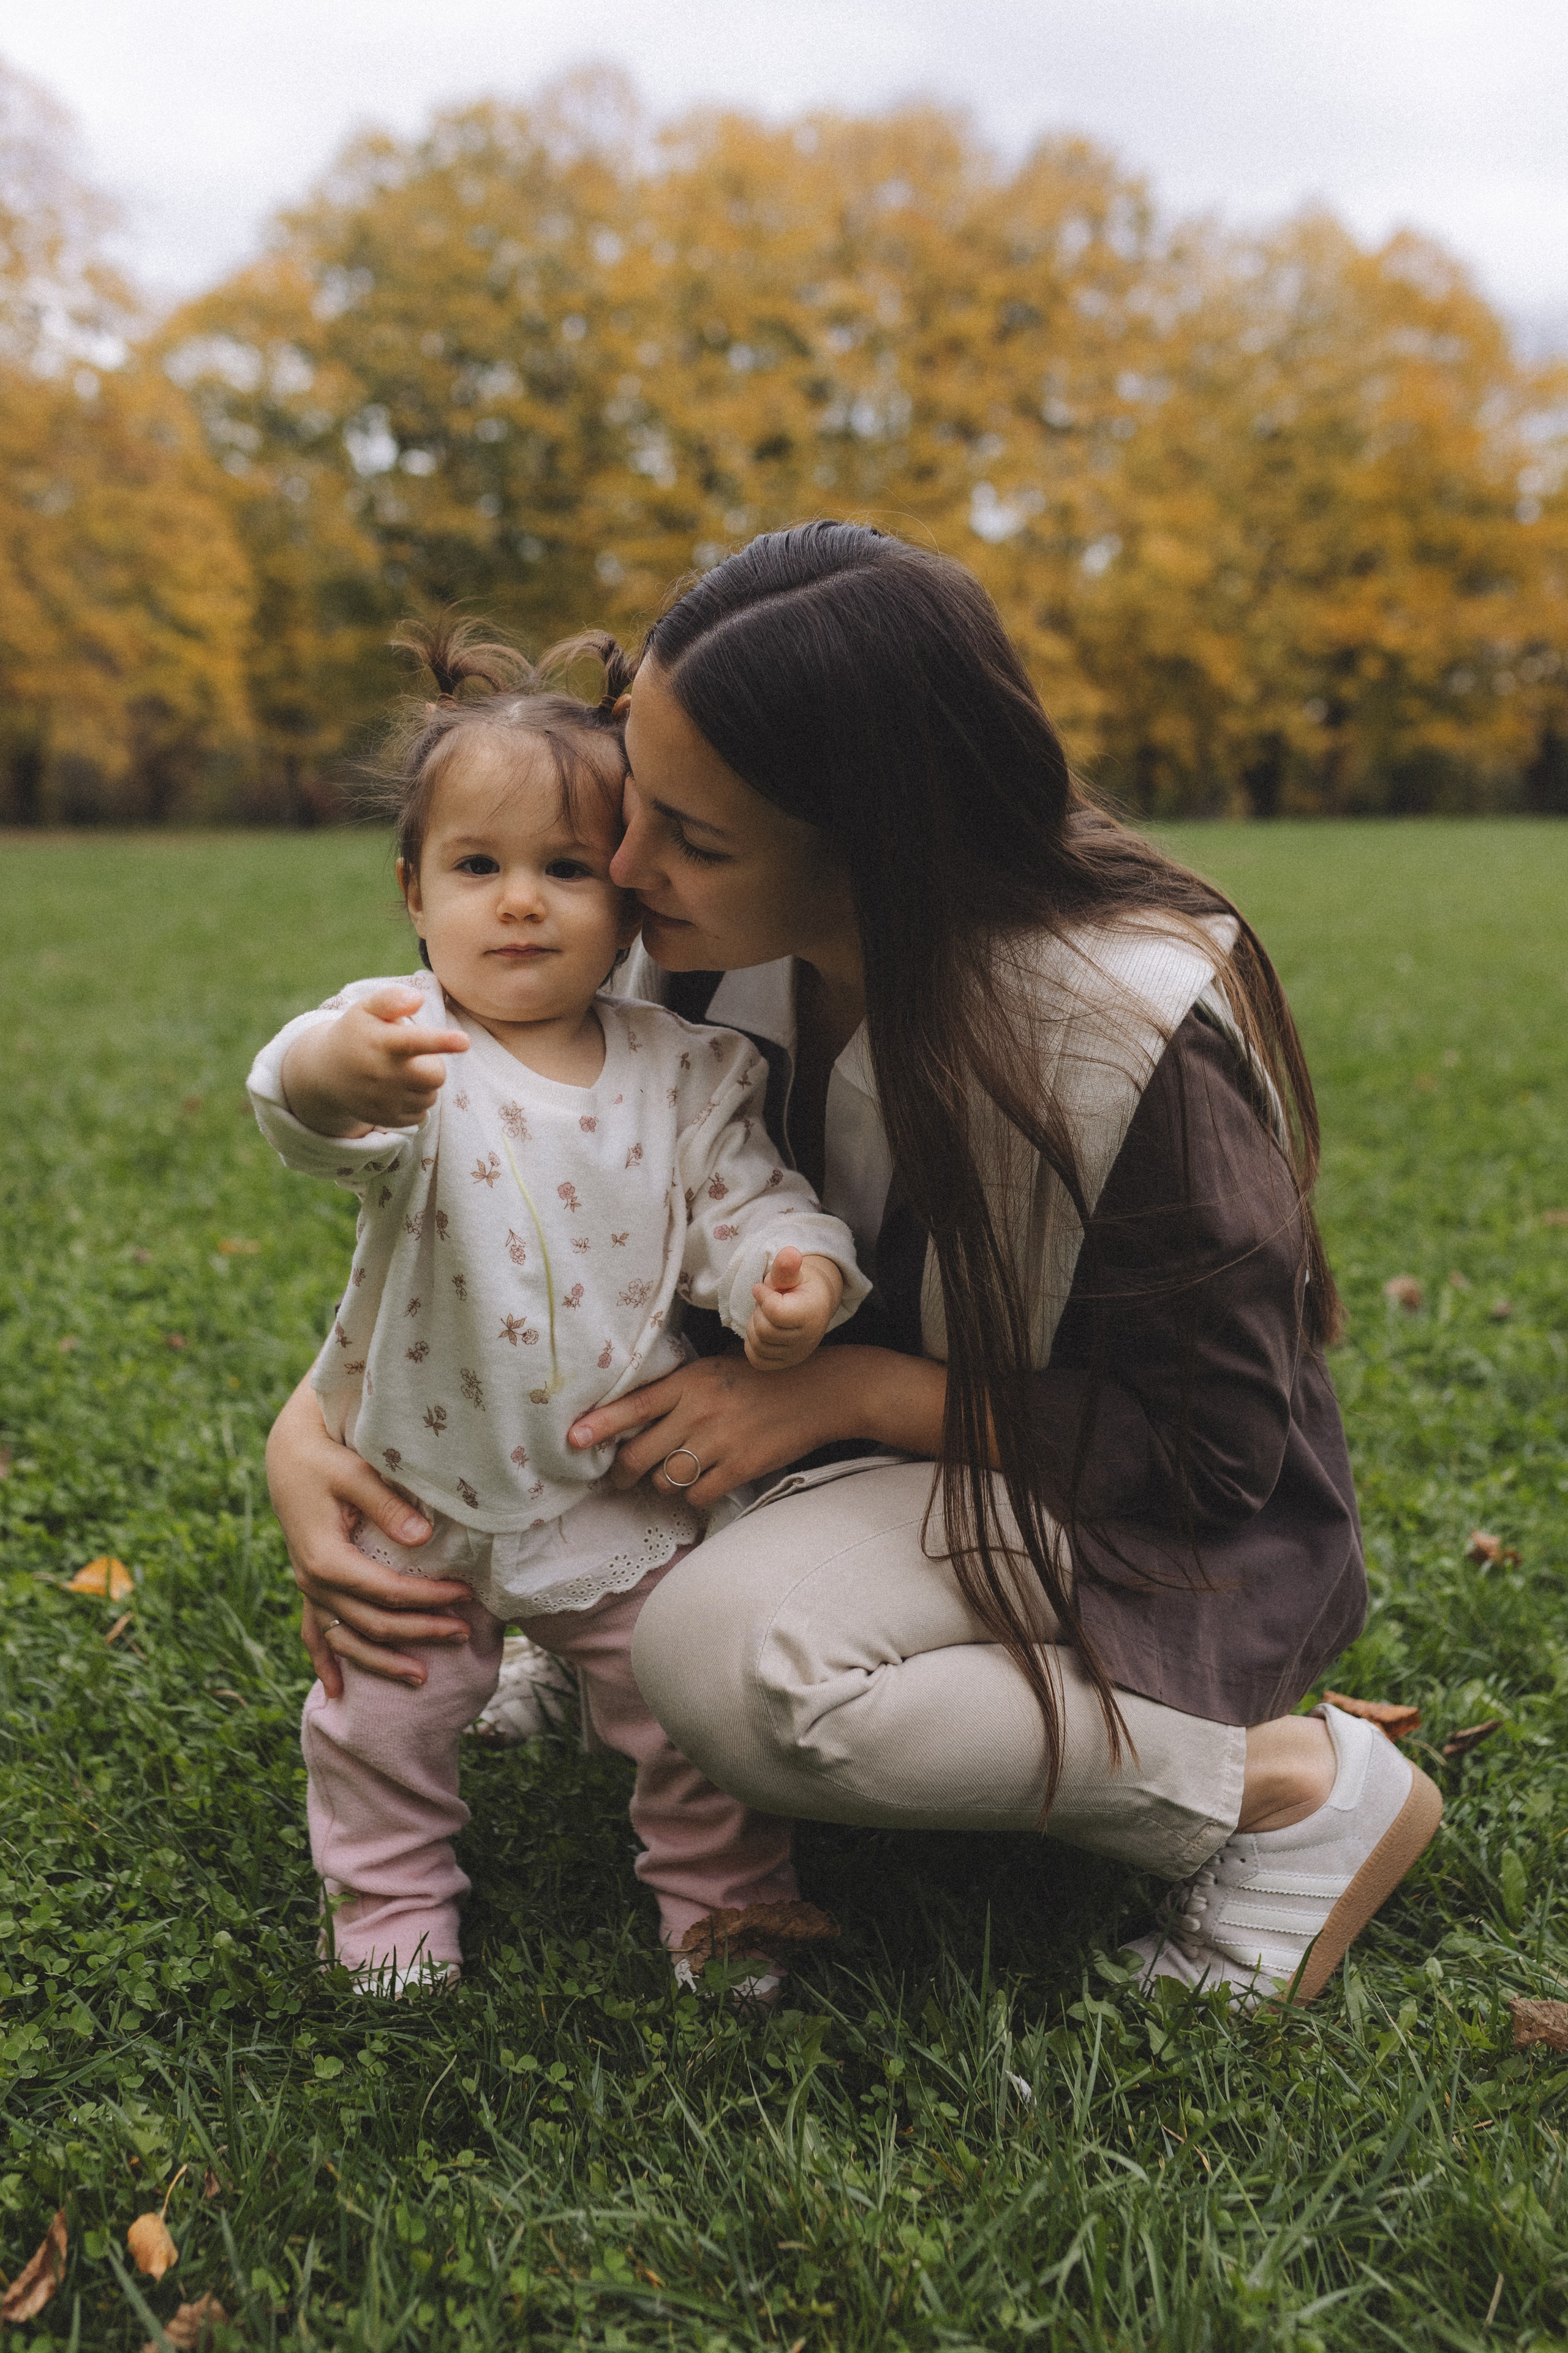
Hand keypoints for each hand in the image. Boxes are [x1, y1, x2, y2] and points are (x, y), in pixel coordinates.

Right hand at [265, 1376, 472, 1691]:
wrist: (287, 1454)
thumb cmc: (325, 1457)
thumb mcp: (355, 1472)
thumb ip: (387, 1505)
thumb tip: (423, 1538)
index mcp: (327, 1559)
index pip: (388, 1591)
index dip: (428, 1598)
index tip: (465, 1595)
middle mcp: (313, 1583)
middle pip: (373, 1623)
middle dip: (419, 1632)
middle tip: (463, 1635)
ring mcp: (309, 1590)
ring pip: (346, 1640)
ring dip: (381, 1662)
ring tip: (421, 1679)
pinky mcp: (310, 1587)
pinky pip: (315, 1634)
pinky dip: (326, 1663)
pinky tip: (338, 1692)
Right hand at [280, 985, 468, 1136]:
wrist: (325, 1074)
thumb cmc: (356, 1033)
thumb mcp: (366, 1009)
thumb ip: (391, 999)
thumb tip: (418, 999)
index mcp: (382, 1043)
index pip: (416, 1042)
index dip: (441, 1041)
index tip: (464, 1041)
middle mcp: (383, 1074)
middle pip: (436, 1075)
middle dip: (434, 1065)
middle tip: (415, 1058)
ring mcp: (383, 1101)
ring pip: (431, 1096)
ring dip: (424, 1085)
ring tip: (402, 1073)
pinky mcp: (386, 1119)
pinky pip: (421, 1115)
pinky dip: (416, 1103)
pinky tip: (397, 1091)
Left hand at [564, 1343, 947, 1511]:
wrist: (819, 1389)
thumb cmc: (762, 1376)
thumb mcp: (714, 1370)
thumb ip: (677, 1390)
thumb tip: (636, 1418)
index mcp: (688, 1382)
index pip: (631, 1407)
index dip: (599, 1427)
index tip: (574, 1441)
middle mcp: (698, 1412)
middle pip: (639, 1456)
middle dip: (623, 1472)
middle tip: (622, 1475)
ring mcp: (719, 1443)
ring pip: (666, 1480)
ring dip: (662, 1483)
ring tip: (674, 1472)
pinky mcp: (740, 1468)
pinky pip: (697, 1495)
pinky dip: (694, 1494)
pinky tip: (705, 1481)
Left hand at [744, 1247, 843, 1370]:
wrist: (815, 1304)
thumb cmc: (799, 1286)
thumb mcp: (793, 1273)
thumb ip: (786, 1267)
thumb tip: (789, 1253)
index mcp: (812, 1313)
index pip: (774, 1312)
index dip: (762, 1296)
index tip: (762, 1288)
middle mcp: (808, 1338)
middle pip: (764, 1330)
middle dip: (759, 1313)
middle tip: (766, 1303)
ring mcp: (797, 1354)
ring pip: (758, 1345)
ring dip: (754, 1327)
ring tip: (766, 1316)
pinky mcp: (785, 1364)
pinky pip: (757, 1360)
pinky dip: (753, 1345)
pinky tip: (762, 1330)